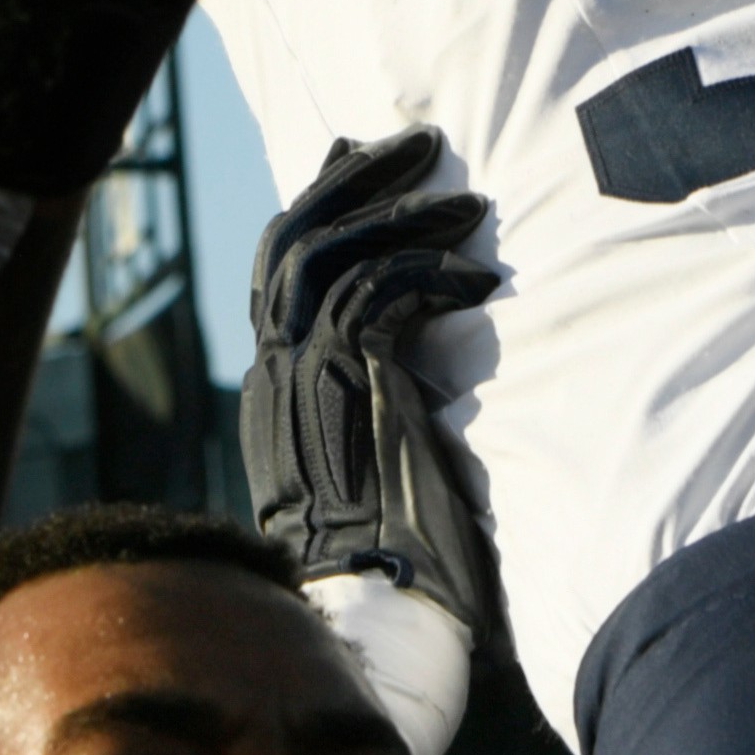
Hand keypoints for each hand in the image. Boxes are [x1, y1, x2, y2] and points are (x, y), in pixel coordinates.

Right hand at [239, 128, 505, 624]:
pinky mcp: (342, 387)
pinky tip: (481, 280)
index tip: (358, 153)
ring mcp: (300, 377)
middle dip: (359, 178)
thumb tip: (411, 350)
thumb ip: (372, 393)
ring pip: (333, 253)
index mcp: (275, 381)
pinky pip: (380, 299)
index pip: (279, 264)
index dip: (318, 200)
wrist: (371, 613)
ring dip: (403, 215)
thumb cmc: (392, 552)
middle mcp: (274, 370)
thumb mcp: (371, 454)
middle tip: (422, 142)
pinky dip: (431, 277)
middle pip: (295, 236)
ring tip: (471, 201)